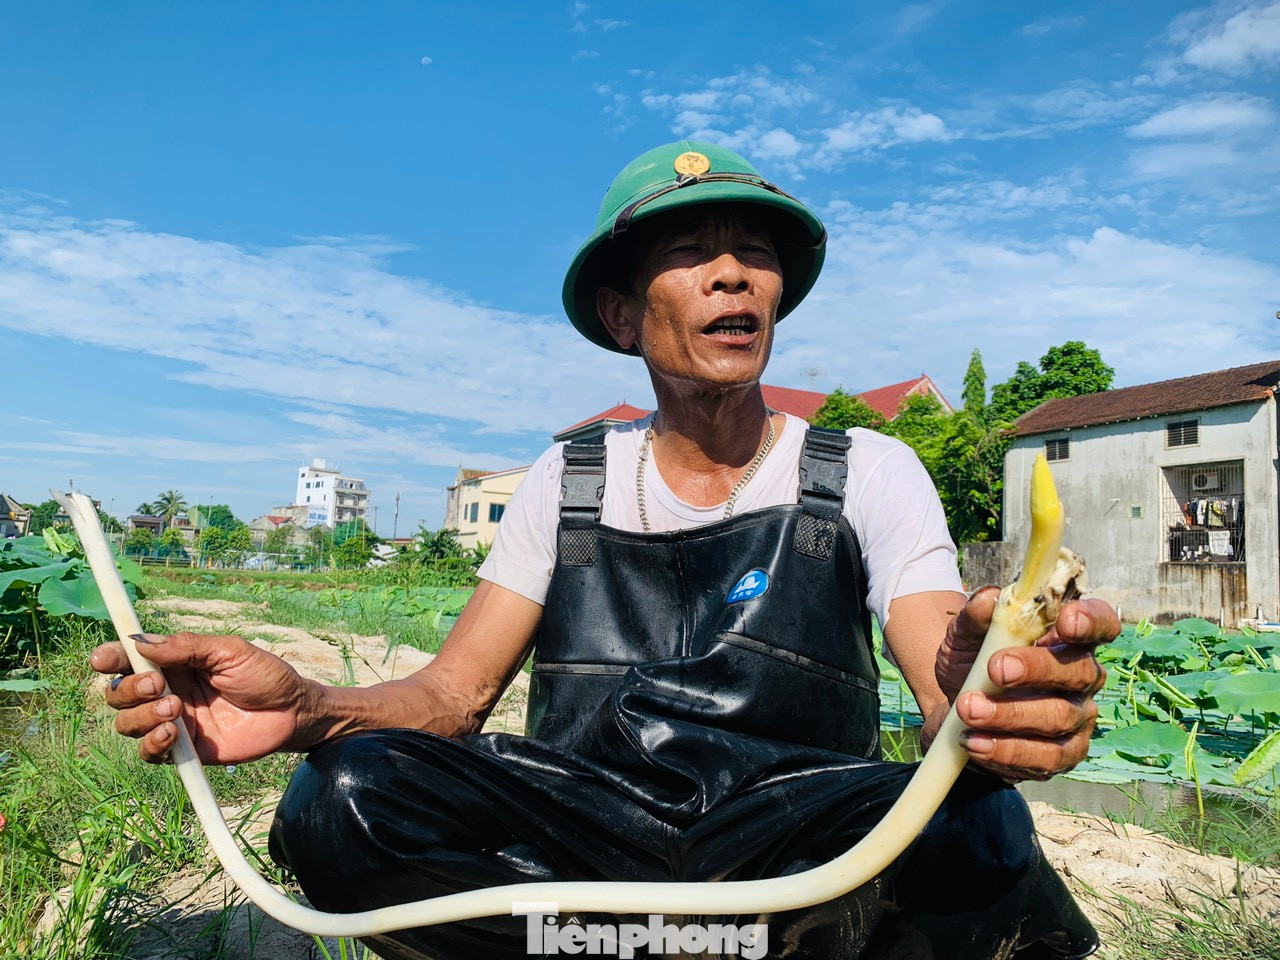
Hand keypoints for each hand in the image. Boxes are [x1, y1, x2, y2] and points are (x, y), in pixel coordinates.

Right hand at [90, 632, 320, 764]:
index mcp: (174, 663)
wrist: (293, 712)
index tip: (104, 659)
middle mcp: (166, 691)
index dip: (109, 658)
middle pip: (117, 694)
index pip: (128, 660)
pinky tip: (173, 734)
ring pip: (126, 723)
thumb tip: (140, 642)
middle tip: (161, 687)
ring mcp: (172, 722)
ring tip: (175, 709)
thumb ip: (187, 646)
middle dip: (129, 690)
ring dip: (141, 717)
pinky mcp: (183, 751)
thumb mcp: (229, 651)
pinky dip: (152, 743)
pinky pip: (148, 753)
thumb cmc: (265, 676)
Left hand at [928, 588, 1118, 781]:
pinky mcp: (1064, 755)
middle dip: (1037, 670)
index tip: (1066, 620)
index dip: (1092, 620)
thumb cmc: (972, 664)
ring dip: (1009, 714)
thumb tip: (988, 598)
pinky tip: (974, 741)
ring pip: (1057, 716)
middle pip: (1078, 671)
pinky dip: (1005, 750)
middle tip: (995, 669)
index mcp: (1066, 638)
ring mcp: (1077, 718)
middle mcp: (1082, 677)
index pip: (1100, 623)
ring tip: (967, 708)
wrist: (954, 713)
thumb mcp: (964, 637)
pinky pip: (1044, 757)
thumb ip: (975, 617)